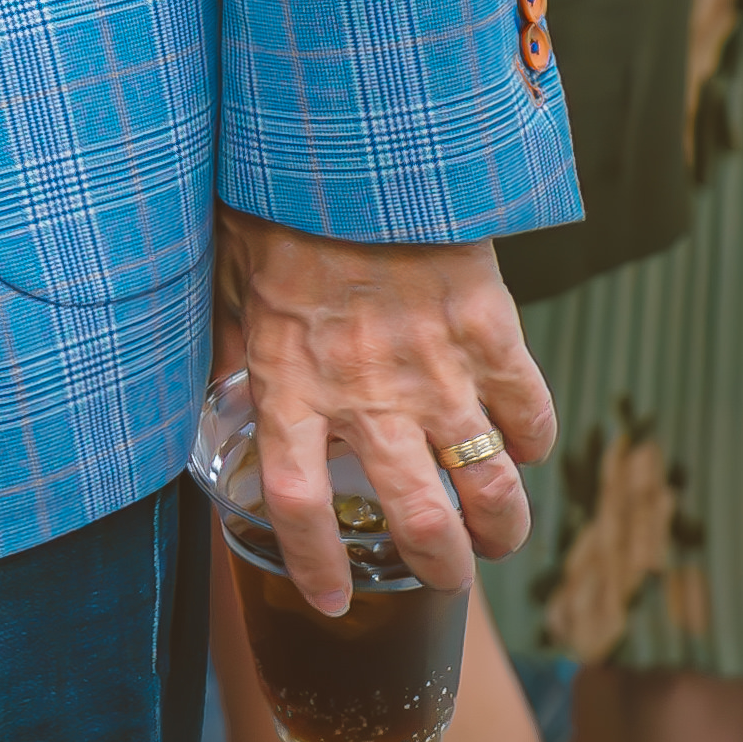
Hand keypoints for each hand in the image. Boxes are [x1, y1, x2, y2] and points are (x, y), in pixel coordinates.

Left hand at [212, 210, 551, 618]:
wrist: (351, 140)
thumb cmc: (278, 205)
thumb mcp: (231, 279)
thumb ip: (230, 343)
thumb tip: (210, 385)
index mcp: (289, 381)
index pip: (297, 504)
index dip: (316, 565)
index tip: (336, 601)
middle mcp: (364, 391)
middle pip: (414, 518)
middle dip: (439, 566)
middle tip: (445, 577)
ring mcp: (434, 365)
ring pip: (487, 482)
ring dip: (501, 524)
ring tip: (497, 535)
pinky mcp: (489, 330)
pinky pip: (528, 411)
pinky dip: (532, 441)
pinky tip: (523, 447)